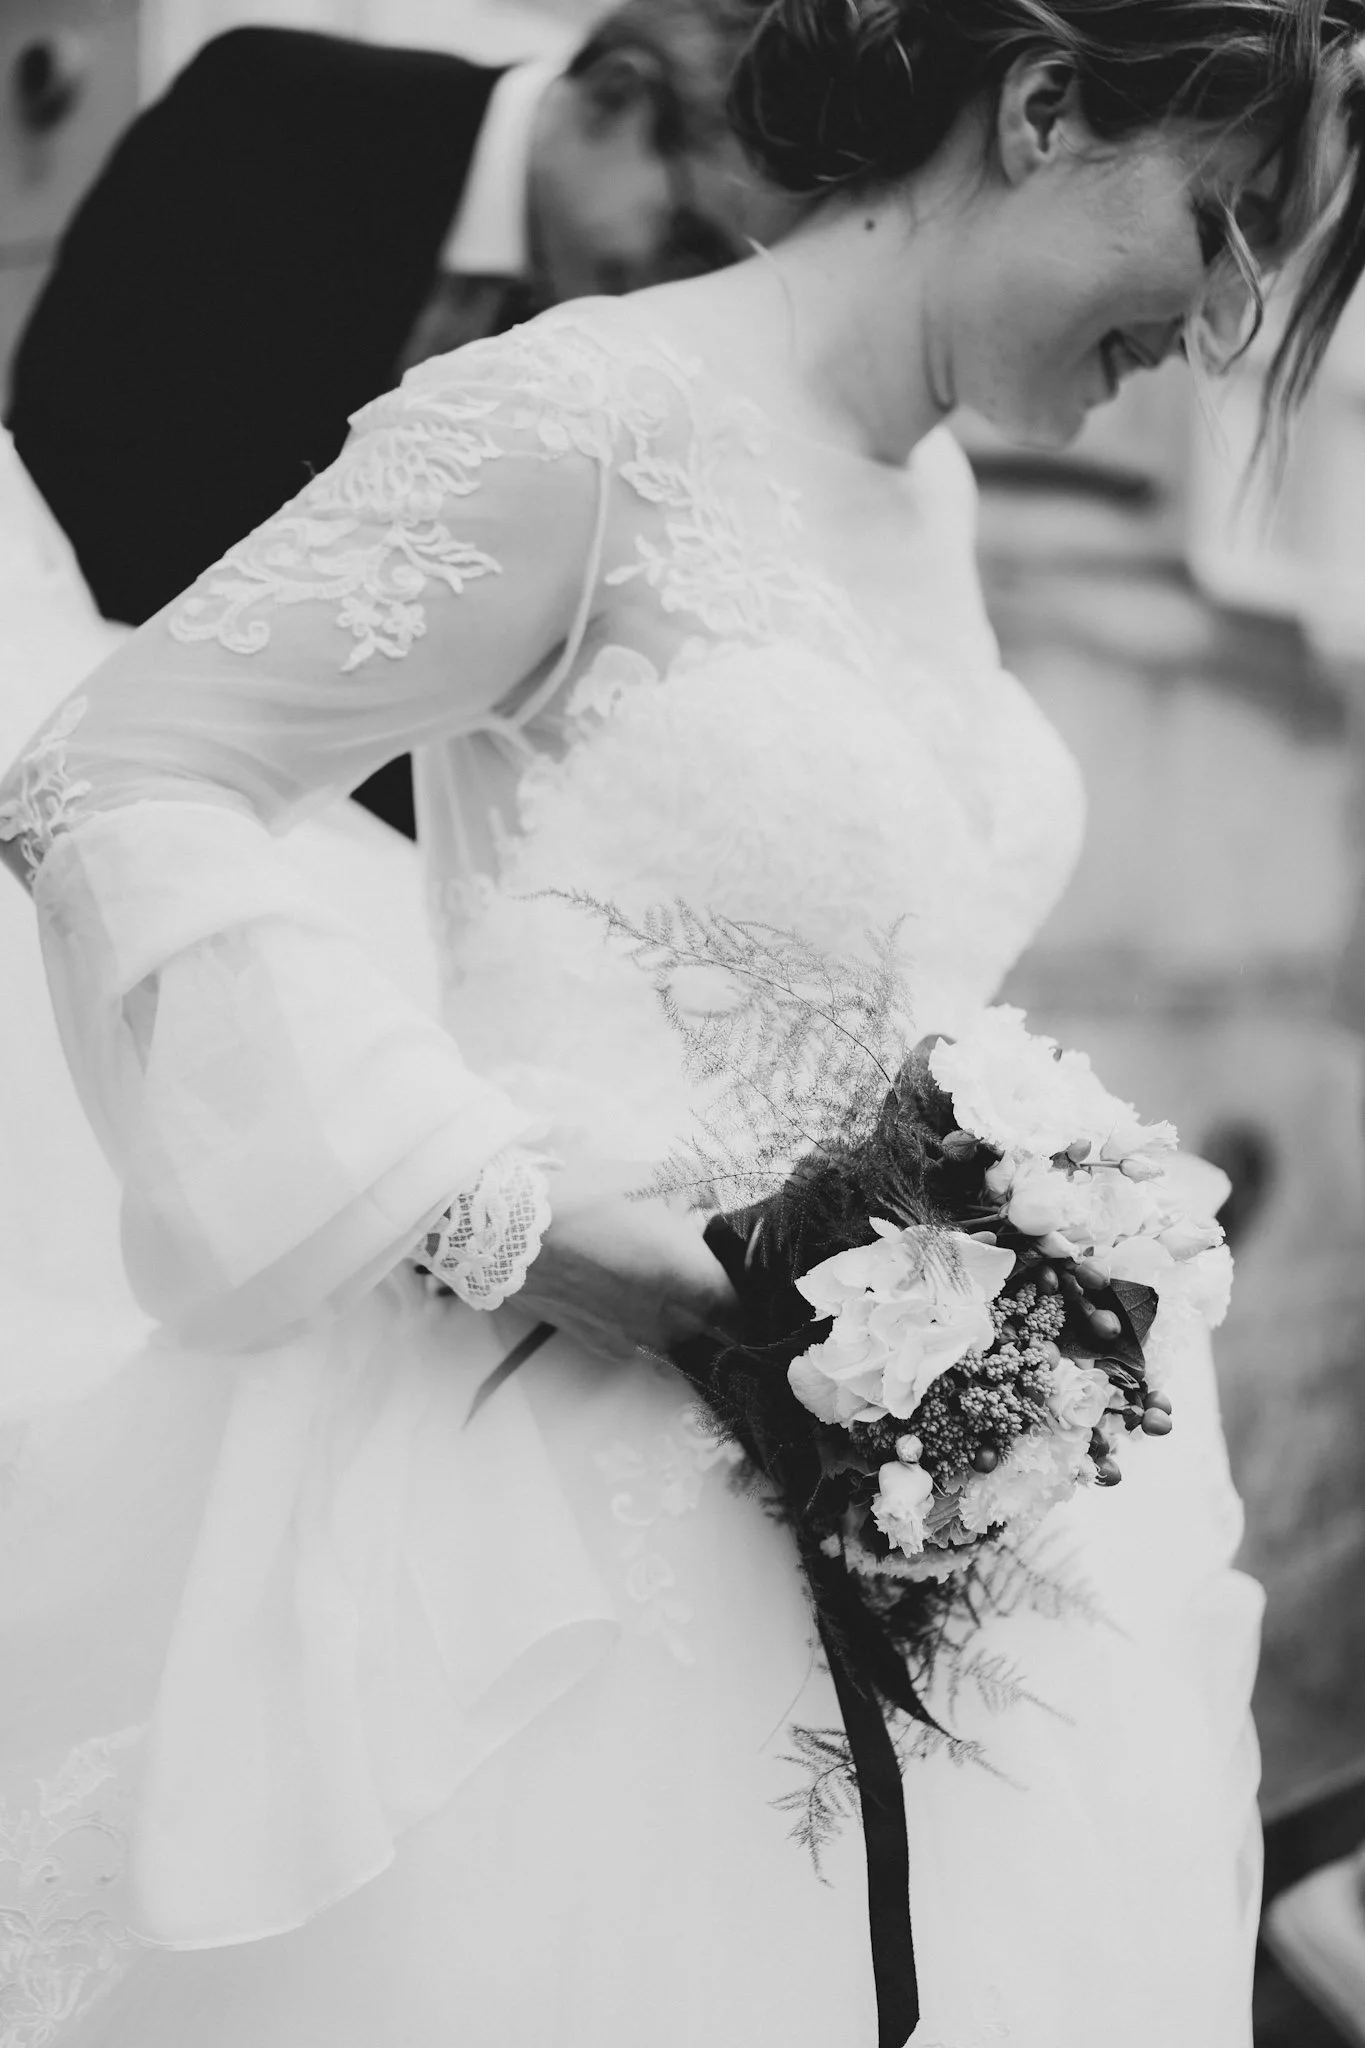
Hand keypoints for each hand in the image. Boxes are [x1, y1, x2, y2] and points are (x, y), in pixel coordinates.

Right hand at [517, 1156, 738, 1363]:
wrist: (507, 1229)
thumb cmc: (588, 1199)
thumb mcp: (655, 1176)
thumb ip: (703, 1186)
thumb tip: (724, 1195)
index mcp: (689, 1281)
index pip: (740, 1309)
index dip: (748, 1297)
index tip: (743, 1279)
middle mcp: (666, 1322)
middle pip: (711, 1333)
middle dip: (716, 1312)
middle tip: (708, 1279)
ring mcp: (629, 1339)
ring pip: (673, 1347)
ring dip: (681, 1327)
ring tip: (668, 1293)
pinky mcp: (594, 1343)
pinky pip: (635, 1348)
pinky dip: (642, 1332)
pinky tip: (628, 1301)